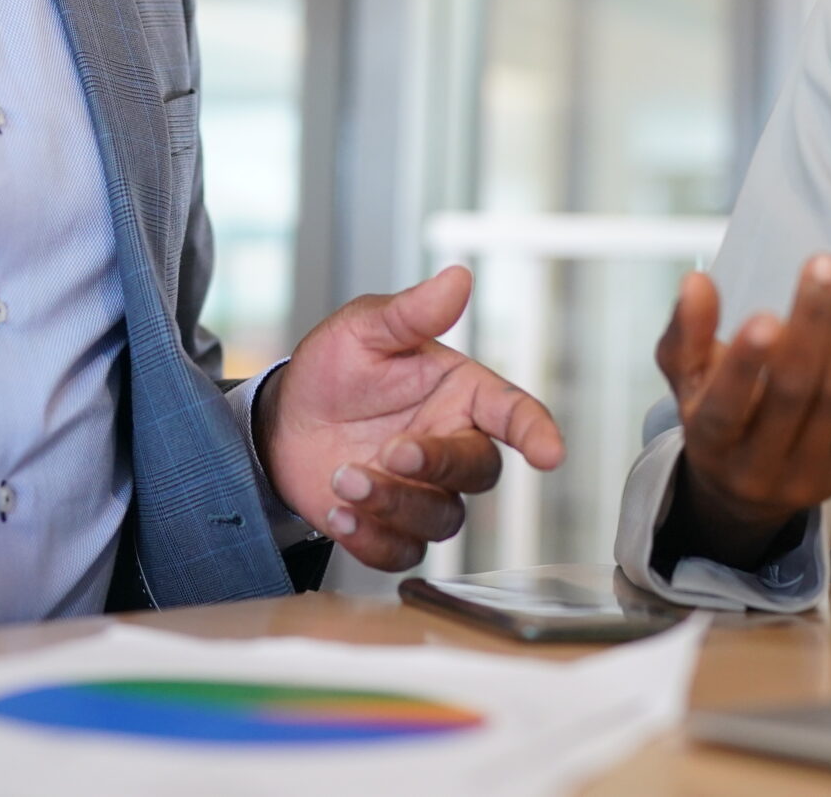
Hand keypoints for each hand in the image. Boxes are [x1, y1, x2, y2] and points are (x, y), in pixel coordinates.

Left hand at [258, 266, 565, 571]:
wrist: (281, 423)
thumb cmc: (332, 371)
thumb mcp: (364, 329)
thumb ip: (412, 313)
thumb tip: (457, 277)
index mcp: (459, 394)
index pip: (512, 412)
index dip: (536, 432)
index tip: (548, 454)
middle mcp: (451, 443)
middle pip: (478, 470)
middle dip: (437, 465)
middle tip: (390, 451)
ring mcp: (426, 492)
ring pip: (442, 518)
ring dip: (395, 504)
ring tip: (343, 478)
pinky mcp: (394, 529)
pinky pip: (403, 552)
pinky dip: (373, 540)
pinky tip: (339, 513)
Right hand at [657, 255, 830, 568]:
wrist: (746, 488)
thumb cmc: (711, 412)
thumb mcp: (684, 376)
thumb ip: (685, 330)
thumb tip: (696, 281)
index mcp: (710, 446)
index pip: (727, 408)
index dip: (746, 363)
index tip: (765, 317)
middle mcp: (757, 472)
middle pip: (794, 394)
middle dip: (811, 324)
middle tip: (821, 265)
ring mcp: (807, 477)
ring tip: (830, 281)